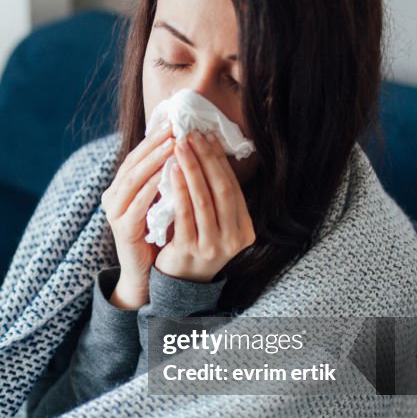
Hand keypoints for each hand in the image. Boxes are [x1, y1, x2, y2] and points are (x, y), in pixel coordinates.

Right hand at [100, 124, 174, 307]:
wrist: (146, 274)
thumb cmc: (158, 235)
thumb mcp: (161, 202)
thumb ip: (165, 179)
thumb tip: (184, 147)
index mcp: (120, 188)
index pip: (137, 156)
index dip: (154, 138)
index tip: (174, 121)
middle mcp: (112, 197)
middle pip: (133, 163)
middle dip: (154, 144)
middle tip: (174, 127)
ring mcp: (115, 213)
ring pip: (133, 180)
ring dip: (154, 161)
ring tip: (173, 145)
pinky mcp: (122, 229)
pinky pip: (137, 204)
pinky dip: (151, 188)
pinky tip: (167, 176)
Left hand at [154, 131, 255, 282]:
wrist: (179, 282)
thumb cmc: (195, 242)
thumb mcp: (214, 222)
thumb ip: (215, 196)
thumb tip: (208, 148)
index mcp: (245, 229)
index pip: (234, 187)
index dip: (220, 160)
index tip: (207, 136)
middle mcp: (234, 239)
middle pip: (223, 190)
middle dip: (207, 159)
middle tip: (192, 135)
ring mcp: (213, 246)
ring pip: (204, 200)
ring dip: (192, 169)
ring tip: (180, 146)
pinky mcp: (190, 250)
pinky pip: (185, 214)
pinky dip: (179, 189)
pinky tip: (171, 170)